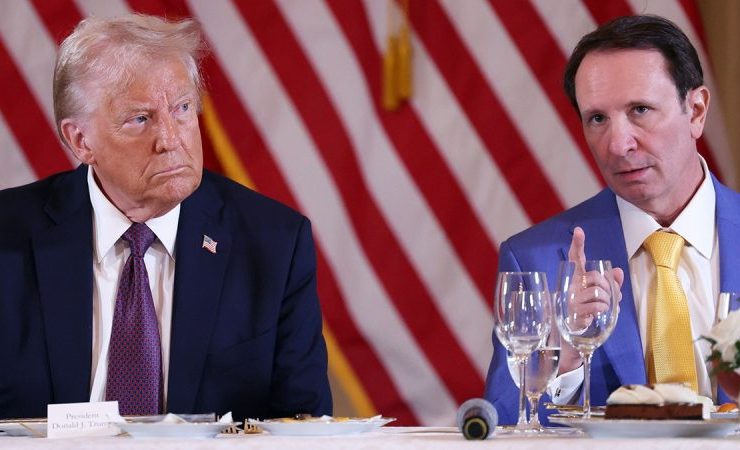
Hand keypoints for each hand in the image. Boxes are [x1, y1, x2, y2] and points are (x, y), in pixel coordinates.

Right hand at [557, 227, 624, 374]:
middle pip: (595, 276)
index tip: (579, 230)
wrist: (570, 342)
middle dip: (607, 286)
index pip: (576, 259)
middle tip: (609, 297)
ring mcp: (571, 301)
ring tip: (604, 308)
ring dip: (608, 300)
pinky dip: (603, 309)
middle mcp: (570, 288)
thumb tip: (618, 271)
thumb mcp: (600, 300)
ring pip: (598, 291)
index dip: (578, 244)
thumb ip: (610, 285)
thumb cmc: (584, 316)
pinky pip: (597, 306)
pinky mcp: (575, 315)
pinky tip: (598, 314)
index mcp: (575, 281)